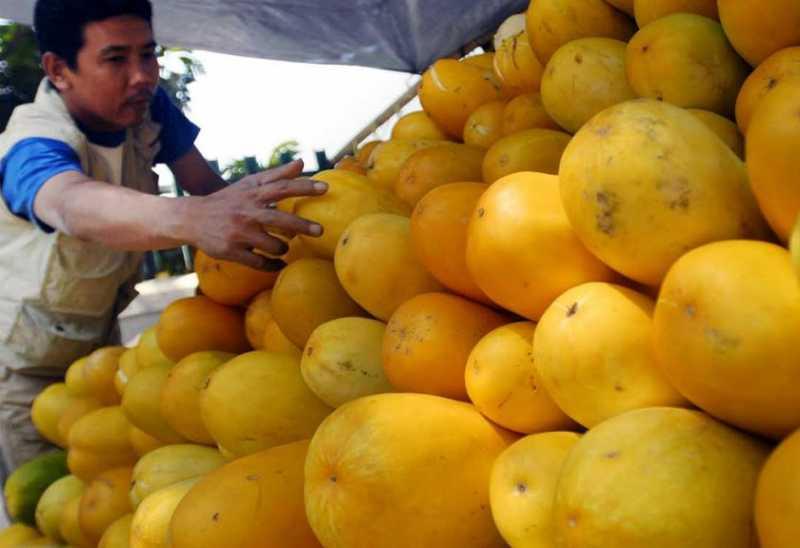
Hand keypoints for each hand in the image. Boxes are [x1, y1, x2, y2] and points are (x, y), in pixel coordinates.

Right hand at [187, 159, 325, 269]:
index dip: (304, 187)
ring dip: (283, 248)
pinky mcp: (231, 252)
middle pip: (279, 219)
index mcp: (252, 195)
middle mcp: (246, 213)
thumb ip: (276, 175)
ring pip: (272, 245)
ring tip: (284, 246)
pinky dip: (272, 265)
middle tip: (320, 231)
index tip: (325, 188)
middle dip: (301, 225)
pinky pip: (259, 263)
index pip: (282, 188)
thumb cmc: (228, 200)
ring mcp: (239, 234)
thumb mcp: (249, 184)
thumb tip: (302, 162)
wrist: (192, 218)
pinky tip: (278, 264)